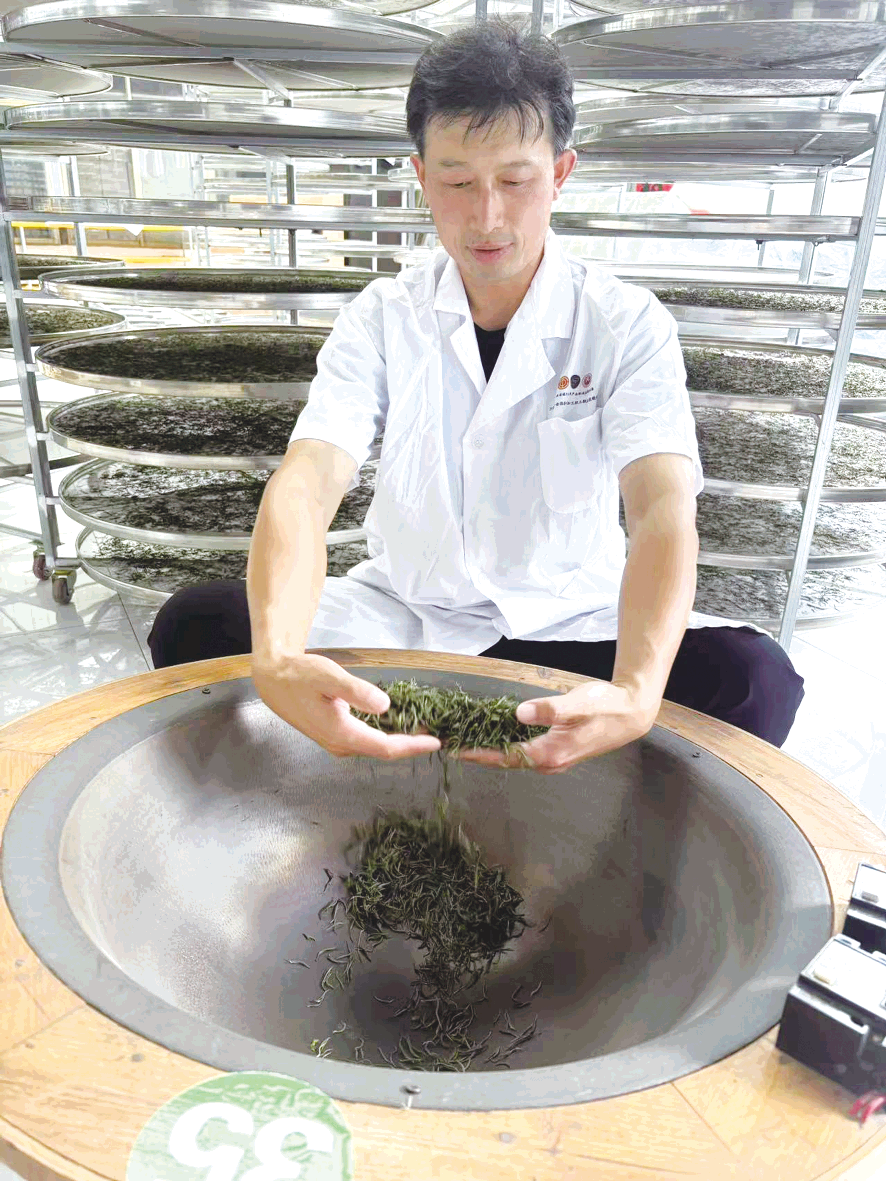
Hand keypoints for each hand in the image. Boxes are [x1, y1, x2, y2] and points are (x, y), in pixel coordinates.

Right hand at [252, 651, 441, 760]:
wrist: (272, 680)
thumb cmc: (299, 675)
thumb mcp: (329, 677)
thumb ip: (357, 692)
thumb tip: (385, 706)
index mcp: (341, 733)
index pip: (386, 748)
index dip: (413, 746)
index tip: (436, 742)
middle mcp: (340, 744)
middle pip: (383, 750)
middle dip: (410, 744)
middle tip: (437, 732)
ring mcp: (336, 743)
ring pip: (374, 746)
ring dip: (398, 740)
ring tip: (423, 728)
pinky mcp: (334, 736)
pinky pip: (365, 740)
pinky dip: (384, 734)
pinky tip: (396, 723)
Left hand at [457, 680, 658, 773]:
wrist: (631, 713)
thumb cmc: (606, 706)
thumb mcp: (577, 704)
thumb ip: (549, 709)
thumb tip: (519, 713)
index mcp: (550, 754)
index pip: (504, 756)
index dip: (477, 753)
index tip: (453, 749)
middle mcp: (549, 762)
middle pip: (504, 759)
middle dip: (477, 752)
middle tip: (451, 742)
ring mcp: (553, 758)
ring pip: (513, 755)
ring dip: (489, 748)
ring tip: (465, 738)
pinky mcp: (557, 750)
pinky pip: (524, 749)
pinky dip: (505, 742)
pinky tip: (493, 732)